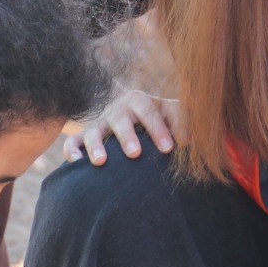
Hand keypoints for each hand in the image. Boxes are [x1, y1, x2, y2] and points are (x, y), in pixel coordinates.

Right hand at [64, 90, 181, 164]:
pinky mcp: (84, 136)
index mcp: (141, 102)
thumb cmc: (158, 117)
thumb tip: (195, 138)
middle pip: (121, 120)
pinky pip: (73, 142)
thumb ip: (185, 120)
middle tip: (135, 154)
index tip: (170, 148)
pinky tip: (78, 165)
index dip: (160, 129)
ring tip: (101, 162)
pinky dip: (72, 151)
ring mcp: (100, 123)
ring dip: (97, 145)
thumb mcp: (172, 112)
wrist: (128, 108)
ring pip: (94, 131)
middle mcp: (118, 110)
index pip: (150, 112)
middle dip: (127, 137)